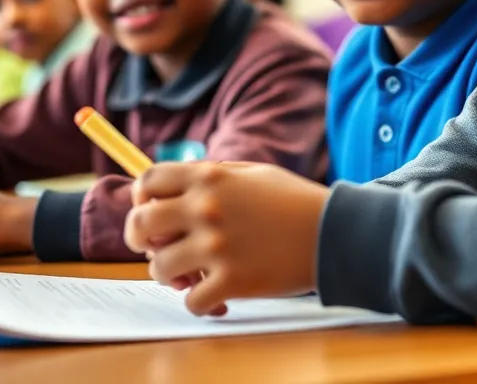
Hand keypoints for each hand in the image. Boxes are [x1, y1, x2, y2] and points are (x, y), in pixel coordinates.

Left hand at [125, 162, 329, 316]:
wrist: (336, 232)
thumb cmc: (294, 201)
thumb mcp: (252, 174)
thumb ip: (211, 177)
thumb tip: (172, 188)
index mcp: (210, 178)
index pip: (148, 181)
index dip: (141, 198)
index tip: (151, 211)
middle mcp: (206, 209)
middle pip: (140, 225)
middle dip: (140, 240)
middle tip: (157, 248)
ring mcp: (217, 246)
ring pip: (158, 269)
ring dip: (171, 275)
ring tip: (191, 274)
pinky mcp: (232, 281)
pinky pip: (192, 301)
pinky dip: (201, 302)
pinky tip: (218, 294)